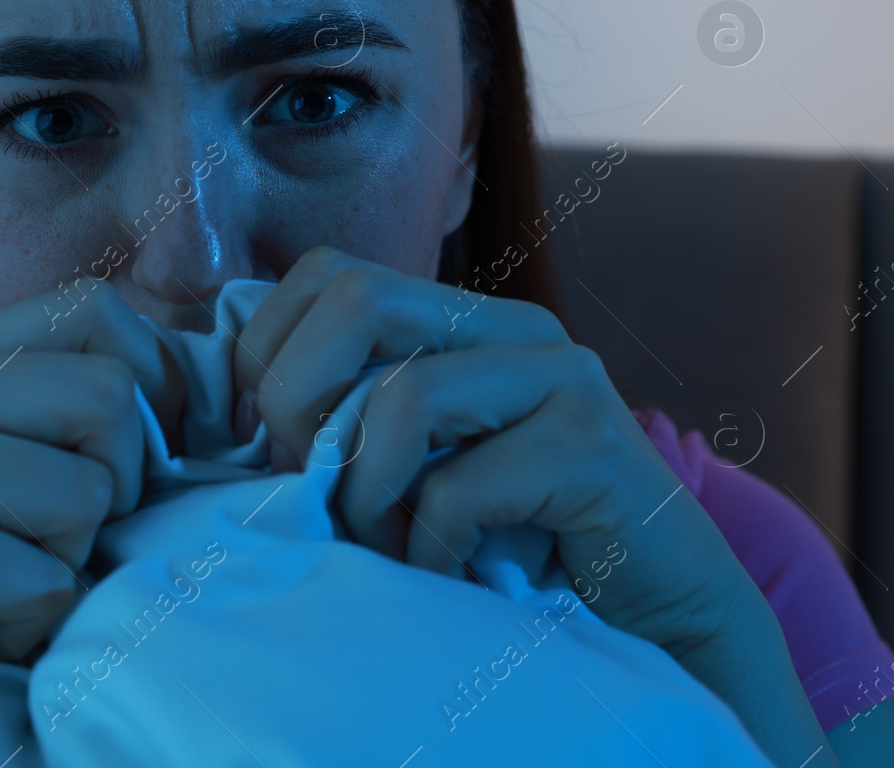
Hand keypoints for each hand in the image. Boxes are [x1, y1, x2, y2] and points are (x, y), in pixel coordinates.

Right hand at [0, 283, 184, 765]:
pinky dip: (27, 625)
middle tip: (60, 541)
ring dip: (66, 566)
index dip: (153, 381)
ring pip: (90, 493)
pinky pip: (48, 580)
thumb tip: (188, 396)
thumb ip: (45, 413)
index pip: (94, 308)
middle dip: (121, 484)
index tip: (140, 458)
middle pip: (110, 393)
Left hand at [231, 245, 757, 657]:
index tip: (263, 443)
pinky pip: (460, 486)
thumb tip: (233, 410)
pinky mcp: (594, 447)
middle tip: (309, 486)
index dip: (266, 353)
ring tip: (382, 543)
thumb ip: (348, 419)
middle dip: (297, 401)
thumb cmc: (512, 546)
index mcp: (460, 320)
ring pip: (402, 398)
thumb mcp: (414, 465)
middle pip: (354, 297)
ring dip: (364, 494)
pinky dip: (426, 544)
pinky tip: (442, 572)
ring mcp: (561, 378)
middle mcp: (512, 328)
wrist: (659, 620)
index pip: (323, 274)